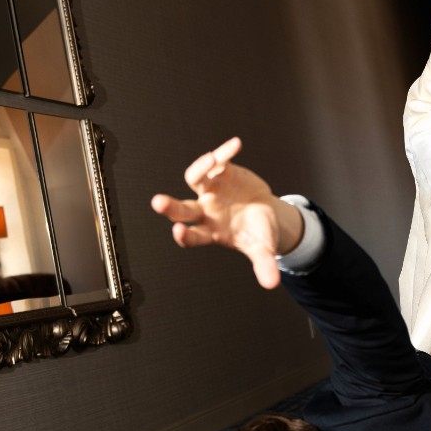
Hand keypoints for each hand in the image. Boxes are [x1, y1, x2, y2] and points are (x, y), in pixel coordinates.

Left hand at [151, 136, 300, 288]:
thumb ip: (263, 264)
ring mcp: (210, 191)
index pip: (192, 236)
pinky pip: (218, 161)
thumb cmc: (257, 232)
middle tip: (158, 203)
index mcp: (211, 232)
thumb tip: (272, 284)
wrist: (263, 211)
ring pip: (195, 177)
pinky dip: (224, 152)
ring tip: (214, 158)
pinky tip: (235, 145)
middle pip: (183, 209)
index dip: (185, 235)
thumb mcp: (263, 249)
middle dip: (170, 207)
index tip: (178, 233)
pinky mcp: (220, 173)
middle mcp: (204, 211)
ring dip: (202, 166)